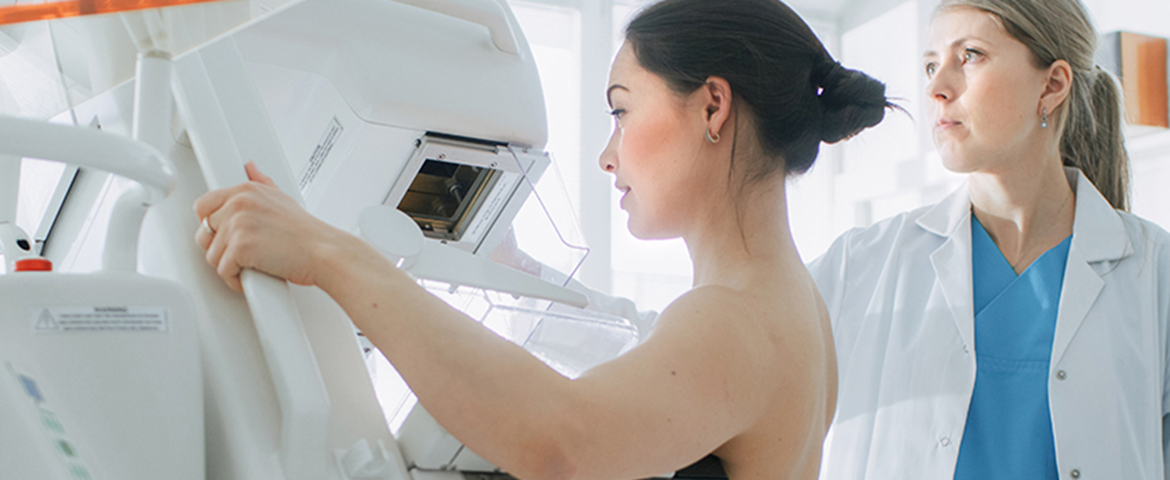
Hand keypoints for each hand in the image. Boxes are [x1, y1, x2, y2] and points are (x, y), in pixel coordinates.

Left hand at [194, 162, 352, 291]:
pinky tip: (252, 275)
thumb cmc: (307, 232)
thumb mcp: (281, 197)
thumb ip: (261, 182)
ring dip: (229, 266)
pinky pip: (222, 271)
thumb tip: (251, 167)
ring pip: (212, 254)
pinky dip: (236, 280)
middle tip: (242, 254)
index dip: (211, 225)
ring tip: (252, 265)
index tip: (224, 235)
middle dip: (221, 247)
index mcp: (245, 190)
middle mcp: (238, 203)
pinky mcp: (240, 248)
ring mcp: (238, 224)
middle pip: (205, 232)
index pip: (203, 205)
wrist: (324, 251)